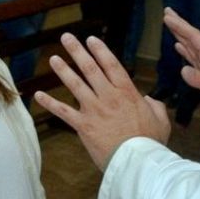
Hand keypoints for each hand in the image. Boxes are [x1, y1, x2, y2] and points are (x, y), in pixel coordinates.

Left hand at [35, 33, 169, 169]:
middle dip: (77, 51)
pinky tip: (38, 95)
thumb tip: (150, 100)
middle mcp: (109, 96)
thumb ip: (156, 106)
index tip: (91, 39)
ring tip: (53, 58)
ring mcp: (94, 110)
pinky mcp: (83, 125)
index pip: (111, 65)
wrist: (136, 161)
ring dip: (63, 70)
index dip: (100, 51)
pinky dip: (50, 103)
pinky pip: (63, 112)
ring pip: (76, 85)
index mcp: (128, 93)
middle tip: (66, 38)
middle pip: (91, 69)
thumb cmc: (150, 142)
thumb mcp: (161, 121)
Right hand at [163, 8, 199, 114]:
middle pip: (192, 37)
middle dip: (180, 25)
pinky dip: (185, 50)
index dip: (181, 27)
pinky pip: (193, 57)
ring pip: (191, 45)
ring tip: (170, 24)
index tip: (168, 17)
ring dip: (180, 34)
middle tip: (167, 11)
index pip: (195, 37)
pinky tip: (178, 46)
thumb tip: (182, 70)